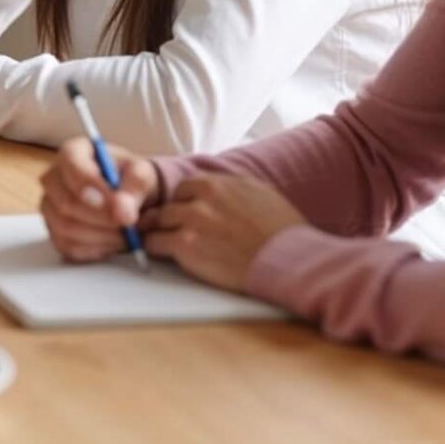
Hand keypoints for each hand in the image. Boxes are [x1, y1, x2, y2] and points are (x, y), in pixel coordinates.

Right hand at [40, 137, 162, 262]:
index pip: (70, 163)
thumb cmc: (131, 180)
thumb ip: (135, 187)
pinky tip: (111, 242)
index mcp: (74, 153)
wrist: (129, 201)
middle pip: (65, 202)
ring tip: (126, 234)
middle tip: (127, 223)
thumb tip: (122, 211)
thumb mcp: (142, 175)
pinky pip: (67, 246)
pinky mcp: (54, 231)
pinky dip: (94, 249)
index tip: (110, 202)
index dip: (87, 184)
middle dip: (100, 218)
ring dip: (101, 236)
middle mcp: (54, 177)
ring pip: (65, 227)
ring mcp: (50, 206)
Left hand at [145, 173, 305, 290]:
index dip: (186, 203)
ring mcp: (191, 220)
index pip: (185, 187)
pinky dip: (157, 249)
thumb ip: (231, 186)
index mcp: (218, 183)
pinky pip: (155, 243)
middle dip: (172, 218)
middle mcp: (202, 197)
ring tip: (171, 245)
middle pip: (170, 204)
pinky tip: (166, 255)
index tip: (188, 215)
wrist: (289, 260)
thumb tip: (217, 186)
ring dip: (162, 233)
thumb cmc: (281, 231)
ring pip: (158, 221)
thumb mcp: (260, 193)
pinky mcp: (185, 245)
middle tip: (177, 232)